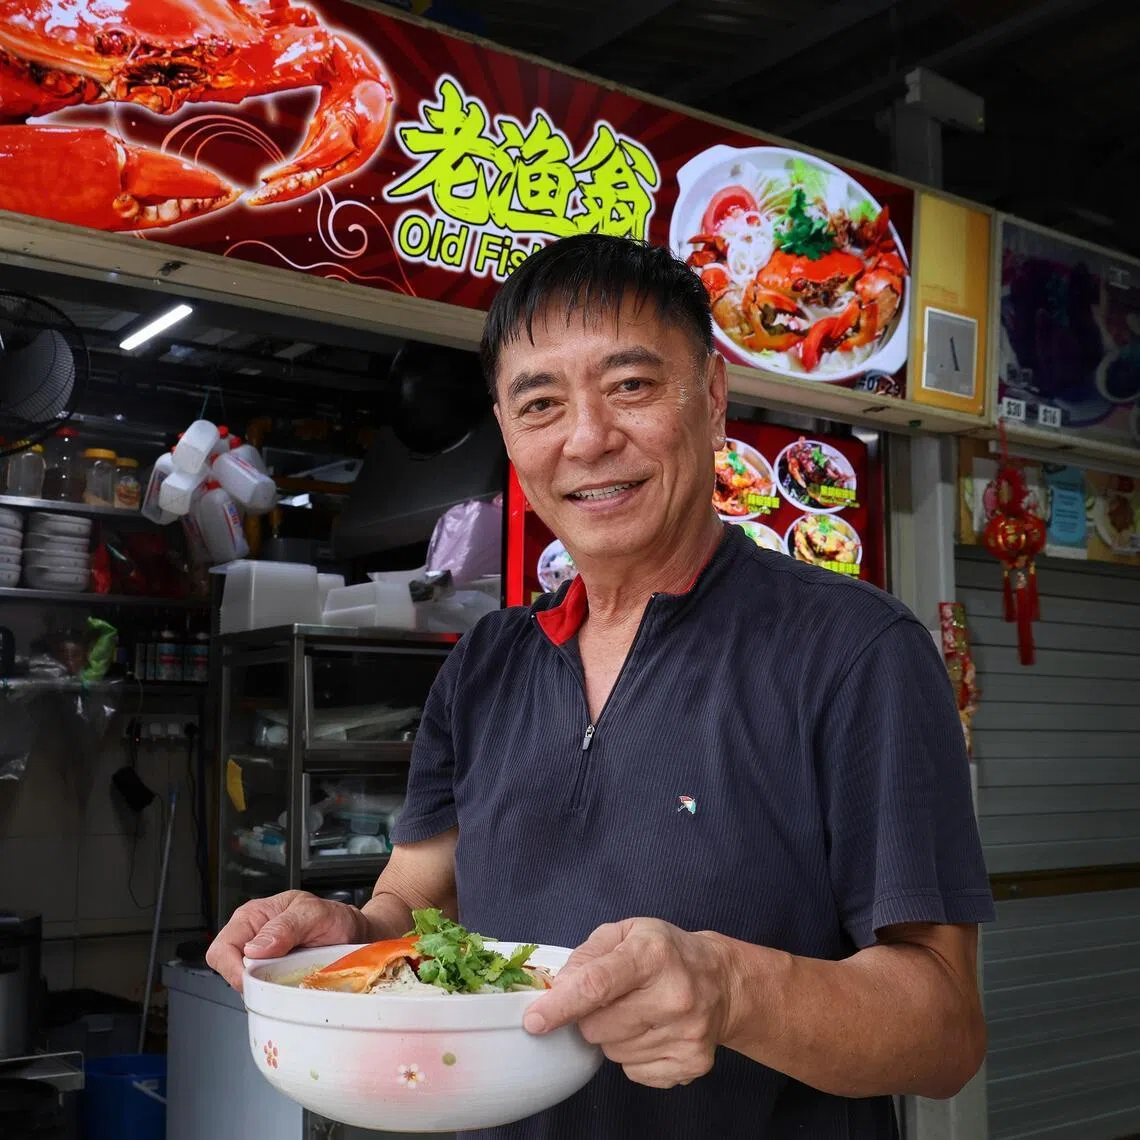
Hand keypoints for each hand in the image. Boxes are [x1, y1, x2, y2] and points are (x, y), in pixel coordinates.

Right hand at [206, 890, 369, 991]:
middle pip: (228, 972)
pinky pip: (263, 994)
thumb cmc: (334, 918)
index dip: (231, 969)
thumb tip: (255, 948)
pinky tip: (293, 987)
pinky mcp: (272, 978)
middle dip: (250, 982)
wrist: (354, 933)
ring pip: (245, 987)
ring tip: (292, 979)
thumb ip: (287, 926)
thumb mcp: (315, 913)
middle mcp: (252, 939)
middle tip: (279, 980)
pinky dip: (276, 996)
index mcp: (253, 917)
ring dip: (266, 989)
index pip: (221, 950)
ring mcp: (261, 961)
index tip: (254, 980)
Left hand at [522, 918, 733, 1088]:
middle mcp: (674, 994)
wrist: (721, 980)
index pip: (598, 984)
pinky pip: (634, 1072)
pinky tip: (652, 1031)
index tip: (535, 1020)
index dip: (561, 1005)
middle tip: (613, 998)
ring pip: (613, 1052)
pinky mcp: (692, 1062)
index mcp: (653, 954)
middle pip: (598, 1026)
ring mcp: (686, 1033)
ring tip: (639, 1012)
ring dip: (613, 1036)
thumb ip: (586, 956)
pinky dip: (633, 1056)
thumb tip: (558, 990)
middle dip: (591, 1017)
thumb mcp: (625, 933)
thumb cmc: (665, 952)